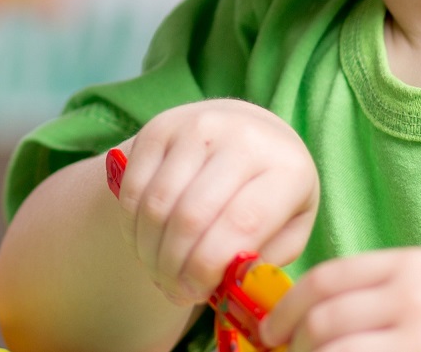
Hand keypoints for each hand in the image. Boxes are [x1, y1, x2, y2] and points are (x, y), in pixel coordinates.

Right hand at [112, 99, 318, 305]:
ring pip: (158, 204)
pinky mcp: (161, 126)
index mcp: (286, 169)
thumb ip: (262, 262)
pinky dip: (132, 226)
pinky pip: (135, 187)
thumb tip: (224, 289)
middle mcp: (243, 138)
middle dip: (174, 266)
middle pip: (191, 216)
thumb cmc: (271, 194)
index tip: (195, 294)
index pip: (239, 224)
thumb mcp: (288, 229)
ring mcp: (198, 126)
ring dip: (150, 250)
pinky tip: (145, 244)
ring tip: (158, 272)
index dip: (208, 268)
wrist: (251, 133)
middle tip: (173, 290)